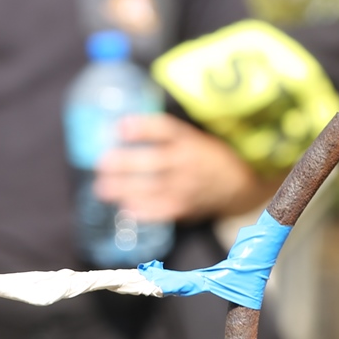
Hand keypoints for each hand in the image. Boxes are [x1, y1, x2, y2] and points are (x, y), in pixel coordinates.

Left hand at [93, 114, 261, 222]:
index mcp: (189, 140)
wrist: (236, 186)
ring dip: (125, 189)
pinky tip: (125, 207)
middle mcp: (187, 163)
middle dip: (126, 163)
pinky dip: (142, 211)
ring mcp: (186, 187)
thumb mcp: (193, 137)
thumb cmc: (205, 157)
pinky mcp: (184, 208)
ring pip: (153, 189)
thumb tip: (122, 127)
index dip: (142, 128)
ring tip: (102, 188)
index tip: (119, 127)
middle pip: (154, 162)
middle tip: (102, 163)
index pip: (165, 130)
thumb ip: (164, 135)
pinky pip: (160, 211)